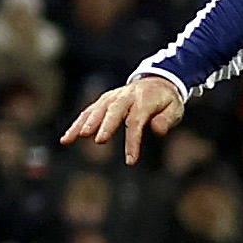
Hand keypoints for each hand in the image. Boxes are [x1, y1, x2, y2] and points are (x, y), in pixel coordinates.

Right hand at [59, 71, 187, 164]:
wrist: (156, 81)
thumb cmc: (166, 100)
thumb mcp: (176, 108)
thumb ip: (167, 119)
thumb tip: (157, 130)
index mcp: (144, 99)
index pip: (136, 121)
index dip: (132, 141)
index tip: (130, 160)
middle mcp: (125, 96)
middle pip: (113, 111)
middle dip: (105, 125)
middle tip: (99, 140)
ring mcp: (112, 98)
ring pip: (96, 110)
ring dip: (84, 124)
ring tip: (72, 139)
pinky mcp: (103, 101)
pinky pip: (88, 112)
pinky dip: (76, 124)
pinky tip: (66, 139)